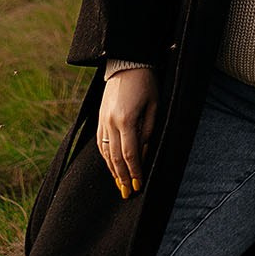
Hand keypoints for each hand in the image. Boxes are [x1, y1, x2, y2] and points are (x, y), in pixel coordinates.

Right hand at [97, 68, 157, 198]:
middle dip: (122, 177)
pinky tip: (111, 166)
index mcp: (126, 120)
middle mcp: (111, 123)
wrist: (127, 61)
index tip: (138, 185)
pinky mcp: (100, 118)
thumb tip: (143, 155)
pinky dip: (106, 158)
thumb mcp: (154, 105)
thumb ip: (148, 131)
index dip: (134, 172)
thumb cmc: (146, 82)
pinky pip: (101, 143)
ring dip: (113, 171)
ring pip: (106, 153)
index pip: (130, 154)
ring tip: (120, 185)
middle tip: (128, 194)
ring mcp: (103, 121)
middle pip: (116, 158)